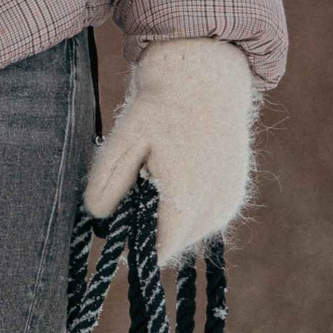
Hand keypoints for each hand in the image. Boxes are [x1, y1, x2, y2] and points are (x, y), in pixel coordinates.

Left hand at [85, 39, 256, 262]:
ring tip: (160, 177)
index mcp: (186, 201)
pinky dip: (190, 209)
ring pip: (191, 234)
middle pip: (173, 244)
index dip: (134, 244)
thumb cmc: (160, 108)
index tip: (120, 221)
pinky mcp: (235, 194)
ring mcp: (229, 202)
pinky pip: (207, 219)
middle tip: (139, 186)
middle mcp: (214, 208)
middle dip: (151, 228)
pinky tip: (178, 178)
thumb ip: (107, 180)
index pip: (158, 252)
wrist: (205, 80)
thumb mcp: (124, 139)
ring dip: (171, 219)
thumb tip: (97, 216)